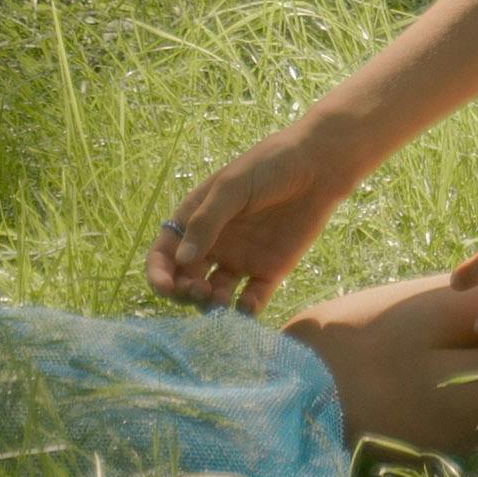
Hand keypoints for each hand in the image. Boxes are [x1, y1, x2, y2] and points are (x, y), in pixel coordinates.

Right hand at [148, 113, 366, 316]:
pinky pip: (251, 301)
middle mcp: (215, 243)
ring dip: (211, 305)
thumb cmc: (270, 165)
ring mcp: (241, 260)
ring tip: (220, 301)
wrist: (318, 167)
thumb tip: (180, 261)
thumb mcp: (233, 187)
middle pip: (187, 280)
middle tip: (199, 291)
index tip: (165, 288)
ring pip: (215, 295)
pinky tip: (247, 305)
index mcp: (196, 218)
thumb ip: (207, 222)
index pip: (166, 253)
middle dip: (185, 293)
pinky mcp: (269, 272)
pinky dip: (246, 311)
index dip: (159, 274)